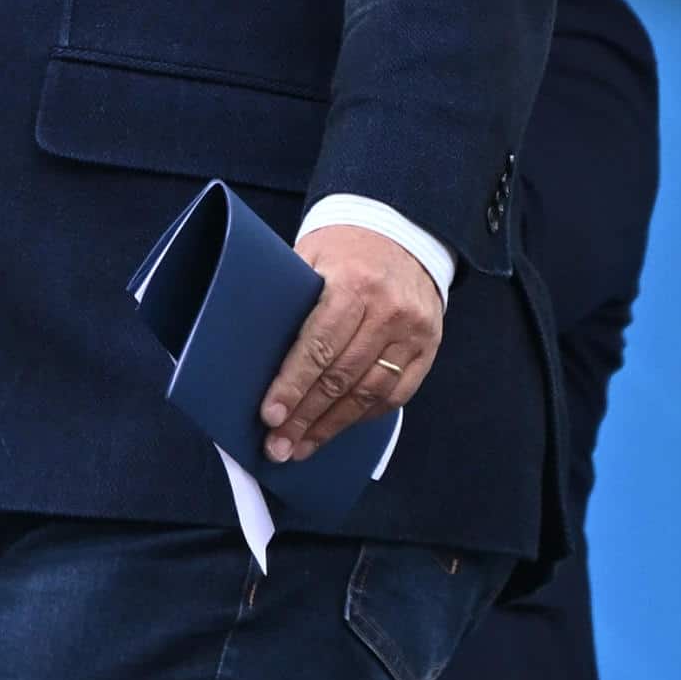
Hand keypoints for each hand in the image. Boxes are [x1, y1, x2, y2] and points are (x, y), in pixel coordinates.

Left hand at [259, 224, 442, 461]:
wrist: (402, 232)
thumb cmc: (344, 247)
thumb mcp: (310, 256)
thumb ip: (290, 298)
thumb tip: (252, 350)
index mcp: (353, 283)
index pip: (318, 345)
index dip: (293, 385)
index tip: (270, 415)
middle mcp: (389, 310)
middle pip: (341, 377)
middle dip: (306, 416)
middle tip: (279, 445)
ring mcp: (413, 332)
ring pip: (369, 393)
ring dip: (332, 426)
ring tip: (302, 447)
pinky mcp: (428, 348)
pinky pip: (395, 394)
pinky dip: (364, 415)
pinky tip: (337, 428)